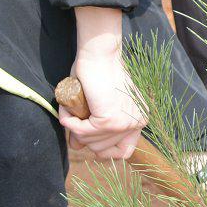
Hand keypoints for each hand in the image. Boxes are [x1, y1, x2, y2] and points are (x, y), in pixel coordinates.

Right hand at [59, 16, 143, 160]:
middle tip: (75, 117)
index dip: (102, 148)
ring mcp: (125, 123)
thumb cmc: (98, 74)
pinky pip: (82, 132)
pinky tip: (67, 110)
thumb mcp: (98, 106)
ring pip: (90, 143)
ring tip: (71, 110)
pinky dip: (69, 122)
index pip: (123, 152)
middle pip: (102, 150)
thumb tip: (78, 147)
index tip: (89, 136)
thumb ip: (93, 128)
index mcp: (139, 119)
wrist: (100, 54)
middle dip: (83, 136)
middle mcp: (137, 123)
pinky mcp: (110, 119)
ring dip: (74, 128)